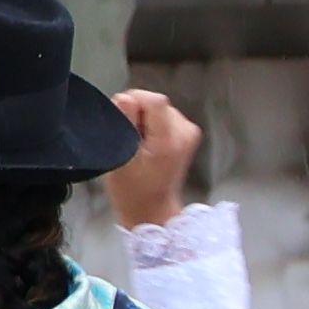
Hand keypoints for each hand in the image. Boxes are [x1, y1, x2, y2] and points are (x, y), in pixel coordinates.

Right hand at [105, 87, 201, 234]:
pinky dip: (151, 126)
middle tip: (128, 138)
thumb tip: (125, 98)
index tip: (122, 120)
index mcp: (170, 138)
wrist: (151, 209)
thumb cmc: (133, 191)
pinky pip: (163, 117)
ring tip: (136, 144)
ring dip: (143, 121)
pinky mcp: (186, 135)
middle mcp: (185, 132)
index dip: (133, 104)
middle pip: (156, 102)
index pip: (154, 100)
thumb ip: (124, 124)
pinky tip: (145, 145)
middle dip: (137, 114)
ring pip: (158, 109)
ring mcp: (188, 133)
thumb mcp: (119, 157)